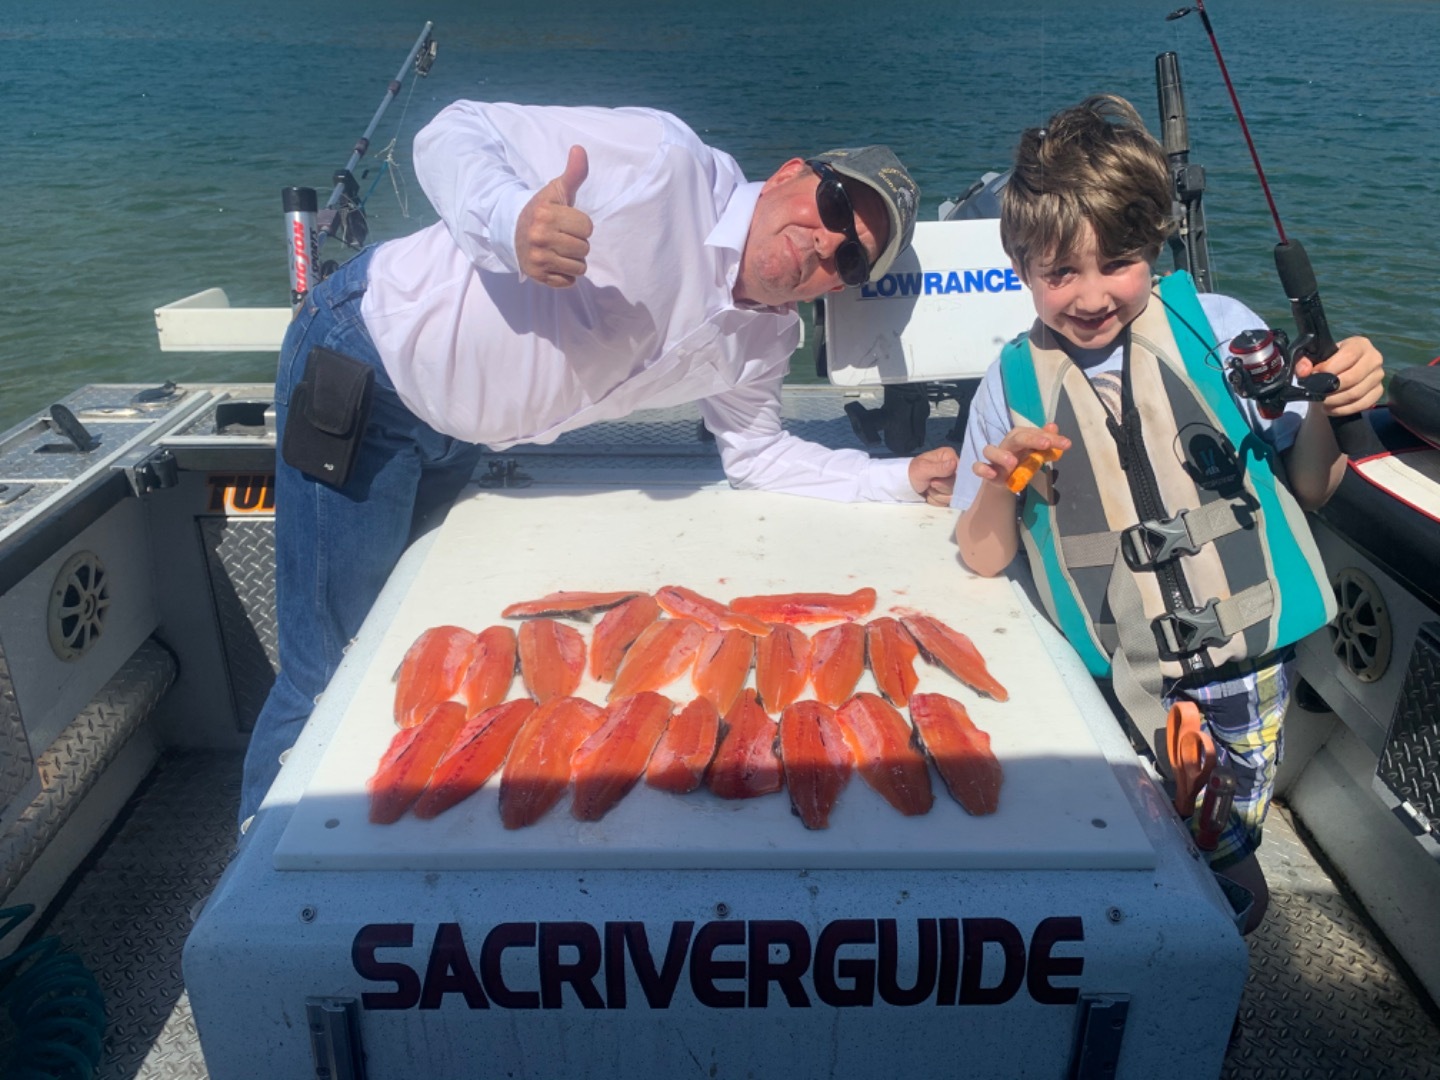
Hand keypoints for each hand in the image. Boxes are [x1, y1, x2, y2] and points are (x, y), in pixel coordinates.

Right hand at [515, 145, 592, 287]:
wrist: (512, 232)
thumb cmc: (542, 210)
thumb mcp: (557, 190)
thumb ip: (573, 173)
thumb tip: (579, 149)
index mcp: (546, 214)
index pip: (587, 227)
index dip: (580, 225)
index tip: (566, 222)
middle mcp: (540, 237)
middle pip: (584, 248)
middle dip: (577, 243)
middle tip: (561, 237)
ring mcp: (538, 259)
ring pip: (579, 267)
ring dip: (573, 260)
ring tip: (558, 250)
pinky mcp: (537, 276)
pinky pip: (568, 282)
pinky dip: (565, 275)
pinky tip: (554, 263)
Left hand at [909, 446, 957, 505]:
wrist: (905, 485)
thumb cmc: (913, 472)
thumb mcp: (923, 469)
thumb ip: (939, 468)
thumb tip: (954, 463)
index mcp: (949, 457)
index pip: (961, 470)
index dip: (951, 479)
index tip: (935, 480)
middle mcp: (954, 468)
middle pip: (958, 485)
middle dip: (941, 488)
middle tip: (930, 483)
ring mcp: (952, 482)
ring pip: (952, 495)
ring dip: (937, 494)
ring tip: (928, 487)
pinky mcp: (948, 494)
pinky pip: (946, 502)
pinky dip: (935, 500)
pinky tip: (929, 494)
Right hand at [973, 423, 1070, 490]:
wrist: (1006, 480)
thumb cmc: (1023, 462)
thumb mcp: (1037, 452)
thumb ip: (1046, 441)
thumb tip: (1054, 426)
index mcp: (1020, 437)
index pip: (1035, 433)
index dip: (1051, 438)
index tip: (1066, 444)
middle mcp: (1007, 444)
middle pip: (1015, 437)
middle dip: (1030, 439)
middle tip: (1045, 444)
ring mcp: (994, 458)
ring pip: (990, 450)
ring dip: (1001, 455)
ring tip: (1013, 463)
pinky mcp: (986, 470)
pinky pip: (978, 467)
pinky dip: (982, 469)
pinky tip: (991, 474)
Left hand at [1295, 335, 1383, 415]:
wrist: (1338, 372)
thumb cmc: (1327, 362)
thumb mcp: (1314, 357)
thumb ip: (1304, 361)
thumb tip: (1304, 372)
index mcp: (1360, 344)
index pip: (1348, 356)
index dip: (1329, 368)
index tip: (1314, 375)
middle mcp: (1374, 358)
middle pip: (1352, 378)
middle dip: (1330, 388)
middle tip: (1317, 392)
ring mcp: (1378, 376)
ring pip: (1356, 393)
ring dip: (1335, 401)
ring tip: (1322, 402)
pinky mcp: (1378, 391)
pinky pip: (1362, 404)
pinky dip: (1343, 410)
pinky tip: (1331, 408)